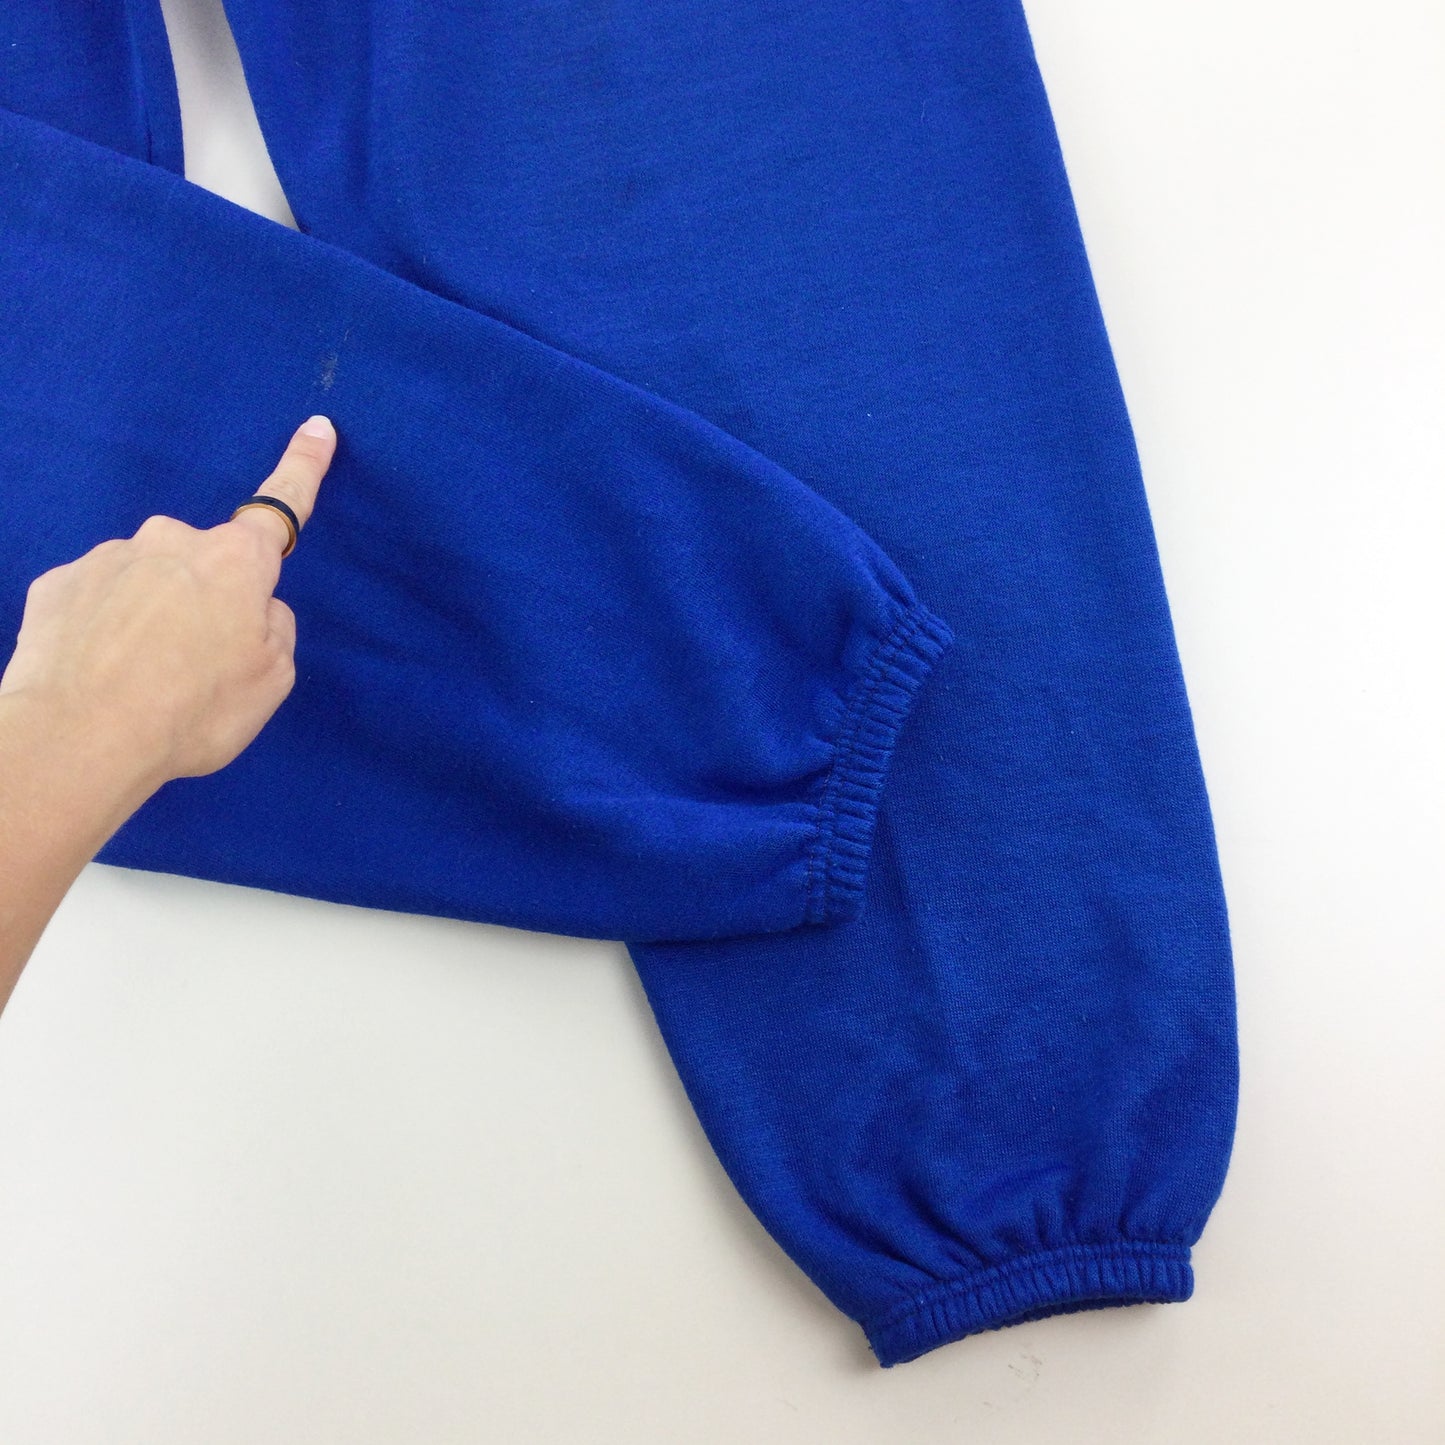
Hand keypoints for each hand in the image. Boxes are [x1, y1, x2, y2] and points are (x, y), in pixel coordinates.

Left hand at [0, 415, 335, 794]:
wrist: (80, 736)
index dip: (304, 466)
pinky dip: (104, 630)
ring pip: (147, 580)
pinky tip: (101, 674)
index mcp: (238, 563)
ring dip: (151, 616)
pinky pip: (96, 600)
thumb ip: (273, 631)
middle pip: (205, 562)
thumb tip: (254, 610)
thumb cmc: (193, 710)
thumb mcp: (271, 680)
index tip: (317, 428)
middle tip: (197, 664)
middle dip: (206, 598)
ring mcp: (110, 557)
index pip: (283, 504)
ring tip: (142, 680)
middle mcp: (173, 541)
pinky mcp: (59, 584)